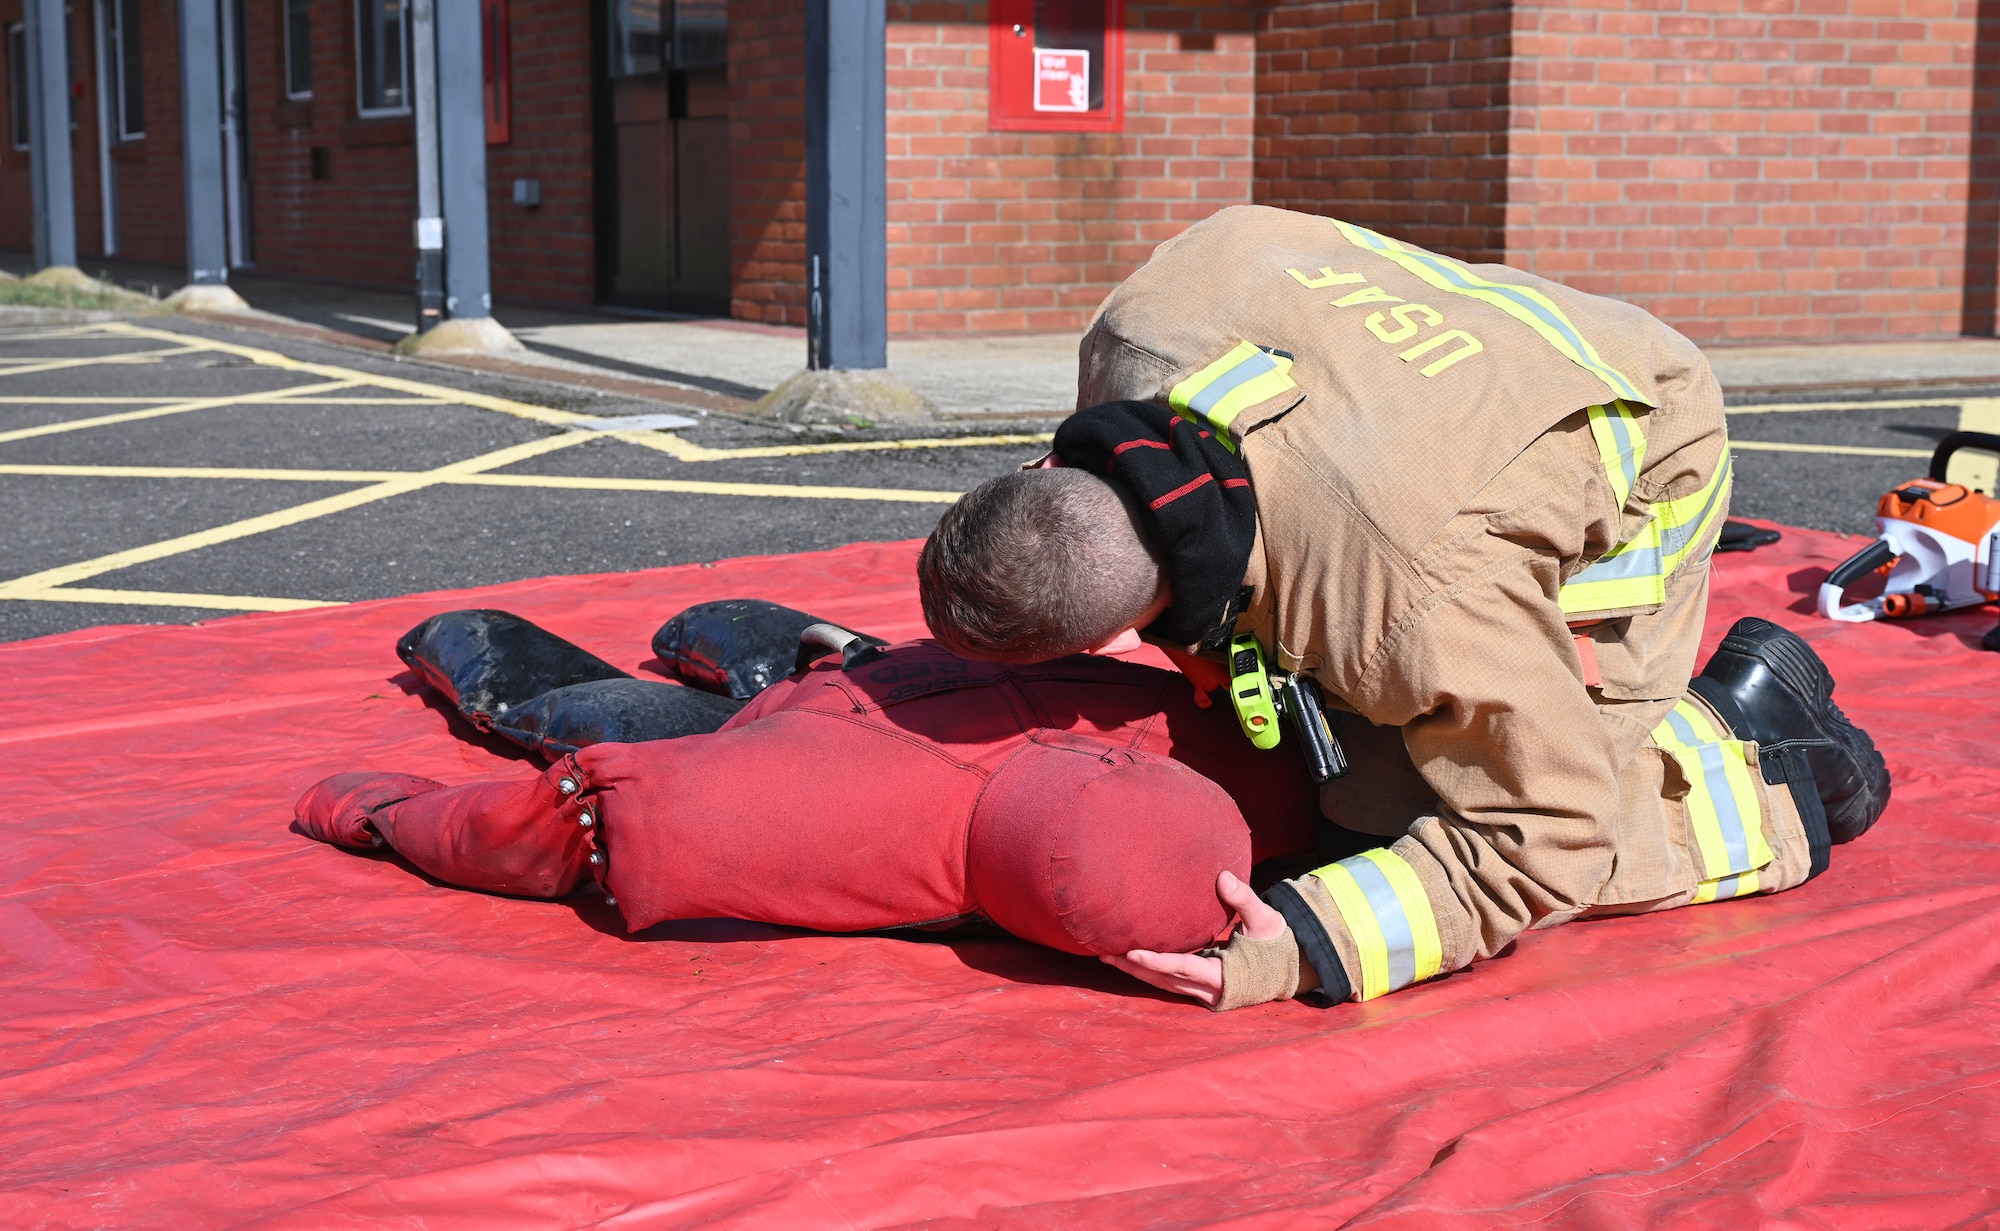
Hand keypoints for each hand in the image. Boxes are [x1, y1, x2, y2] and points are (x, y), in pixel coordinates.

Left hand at [1102, 870, 1286, 1006]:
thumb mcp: (1266, 919)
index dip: (1157, 962)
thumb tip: (1223, 877)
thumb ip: (1244, 899)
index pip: (1184, 968)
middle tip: (1105, 952)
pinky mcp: (1200, 986)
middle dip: (1134, 968)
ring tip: (1107, 955)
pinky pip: (1168, 981)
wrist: (1290, 967)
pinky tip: (1128, 958)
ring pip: (1163, 984)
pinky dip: (1148, 971)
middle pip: (1164, 980)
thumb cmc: (1277, 942)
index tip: (1131, 953)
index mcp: (1225, 975)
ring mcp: (1203, 991)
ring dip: (1136, 971)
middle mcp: (1210, 989)